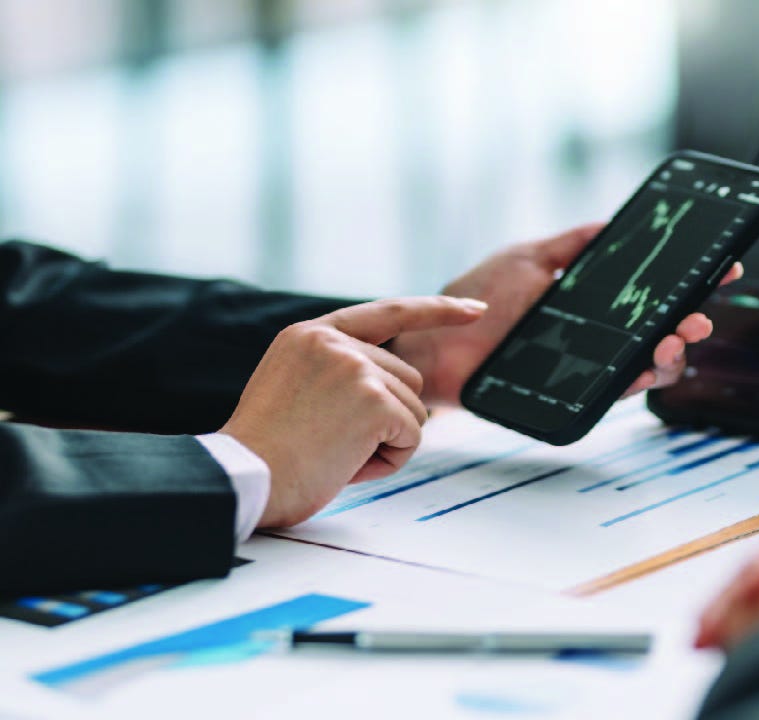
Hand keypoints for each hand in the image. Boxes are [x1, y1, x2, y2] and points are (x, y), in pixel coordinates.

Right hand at [221, 297, 486, 527]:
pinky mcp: (372, 398)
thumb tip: (402, 391)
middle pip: (408, 379)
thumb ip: (343, 375)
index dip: (437, 310)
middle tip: (333, 444)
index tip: (475, 309)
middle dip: (387, 419)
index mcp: (311, 334)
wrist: (246, 479)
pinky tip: (347, 463)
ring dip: (386, 442)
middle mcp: (333, 341)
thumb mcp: (298, 390)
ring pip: (415, 410)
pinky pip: (412, 435)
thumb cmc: (268, 453)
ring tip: (335, 453)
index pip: (389, 312)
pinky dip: (389, 459)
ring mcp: (354, 366)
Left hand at [387, 223, 743, 407]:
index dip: (690, 282)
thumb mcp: (528, 258)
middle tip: (700, 315)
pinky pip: (618, 390)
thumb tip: (612, 221)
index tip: (723, 266)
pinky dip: (641, 379)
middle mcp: (598, 334)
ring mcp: (589, 364)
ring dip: (673, 352)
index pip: (651, 291)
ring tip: (676, 338)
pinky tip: (651, 365)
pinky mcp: (574, 392)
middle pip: (661, 330)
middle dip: (692, 321)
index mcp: (592, 300)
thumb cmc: (474, 299)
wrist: (436, 342)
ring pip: (649, 364)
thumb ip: (572, 244)